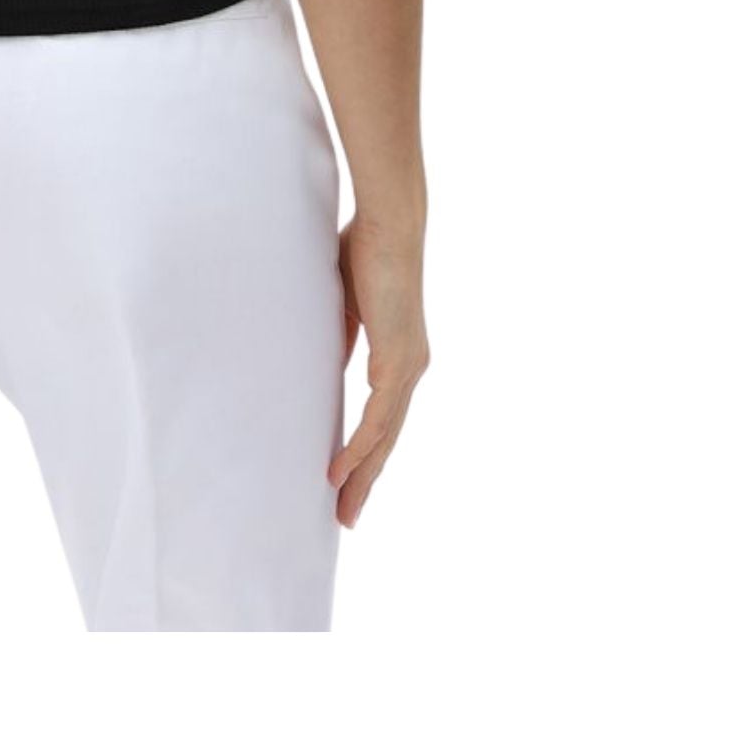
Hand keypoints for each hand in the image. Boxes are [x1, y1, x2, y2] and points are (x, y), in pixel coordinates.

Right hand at [329, 211, 429, 527]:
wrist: (389, 224)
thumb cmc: (365, 251)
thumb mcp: (346, 306)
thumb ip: (344, 339)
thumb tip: (330, 362)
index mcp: (399, 356)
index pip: (383, 418)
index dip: (365, 452)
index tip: (344, 481)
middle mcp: (410, 368)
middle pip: (388, 439)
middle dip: (366, 480)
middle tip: (345, 517)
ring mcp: (408, 366)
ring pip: (386, 437)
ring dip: (363, 476)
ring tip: (342, 508)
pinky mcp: (399, 360)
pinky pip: (379, 417)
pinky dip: (361, 447)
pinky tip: (342, 471)